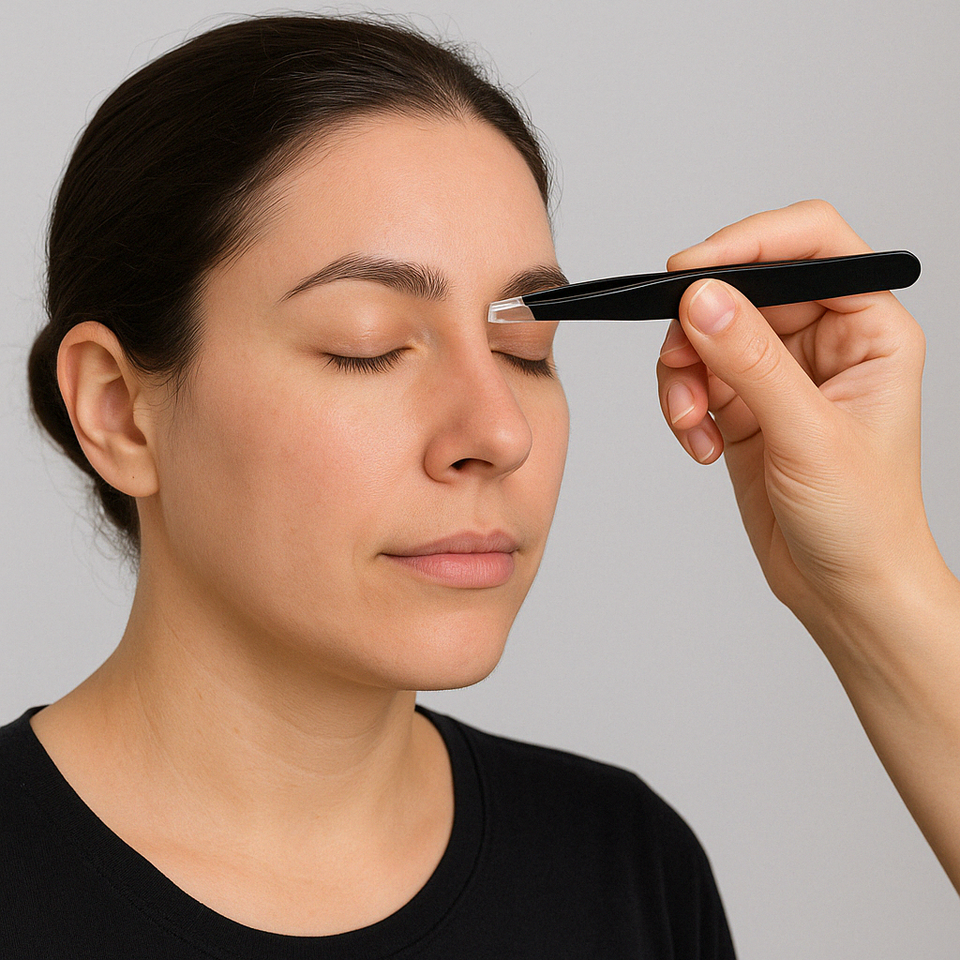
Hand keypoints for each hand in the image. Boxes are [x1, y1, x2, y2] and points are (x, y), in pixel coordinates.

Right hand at [656, 200, 937, 633]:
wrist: (844, 590)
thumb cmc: (863, 520)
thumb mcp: (809, 435)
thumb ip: (752, 362)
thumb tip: (704, 299)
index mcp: (869, 326)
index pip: (811, 244)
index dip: (748, 243)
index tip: (690, 271)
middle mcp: (824, 340)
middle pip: (743, 286)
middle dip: (700, 327)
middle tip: (680, 365)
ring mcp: (780, 372)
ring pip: (707, 332)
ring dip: (683, 374)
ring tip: (691, 421)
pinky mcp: (745, 405)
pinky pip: (694, 377)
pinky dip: (682, 405)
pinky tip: (699, 445)